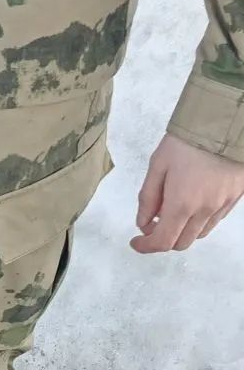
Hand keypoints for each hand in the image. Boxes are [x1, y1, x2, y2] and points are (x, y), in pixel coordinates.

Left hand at [133, 132, 243, 253]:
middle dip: (163, 239)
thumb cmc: (188, 140)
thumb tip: (142, 222)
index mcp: (182, 203)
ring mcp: (222, 205)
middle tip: (152, 222)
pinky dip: (199, 221)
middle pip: (181, 243)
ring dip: (182, 231)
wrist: (225, 122)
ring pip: (199, 234)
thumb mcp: (158, 164)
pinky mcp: (235, 198)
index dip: (146, 246)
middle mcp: (204, 210)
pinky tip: (193, 203)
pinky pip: (214, 220)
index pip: (163, 241)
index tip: (136, 241)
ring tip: (173, 210)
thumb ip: (148, 197)